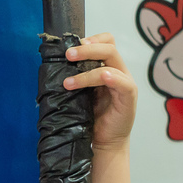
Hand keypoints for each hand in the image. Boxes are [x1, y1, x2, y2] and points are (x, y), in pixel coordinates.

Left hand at [64, 33, 136, 151]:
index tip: (71, 45)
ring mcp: (125, 83)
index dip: (92, 39)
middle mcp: (119, 72)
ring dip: (87, 70)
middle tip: (68, 55)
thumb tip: (54, 68)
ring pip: (111, 63)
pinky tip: (101, 77)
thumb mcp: (81, 94)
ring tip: (68, 82)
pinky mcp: (129, 97)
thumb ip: (76, 79)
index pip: (106, 42)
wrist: (104, 142)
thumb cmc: (92, 119)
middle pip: (109, 48)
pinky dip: (110, 77)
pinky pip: (122, 82)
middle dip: (86, 49)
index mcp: (108, 68)